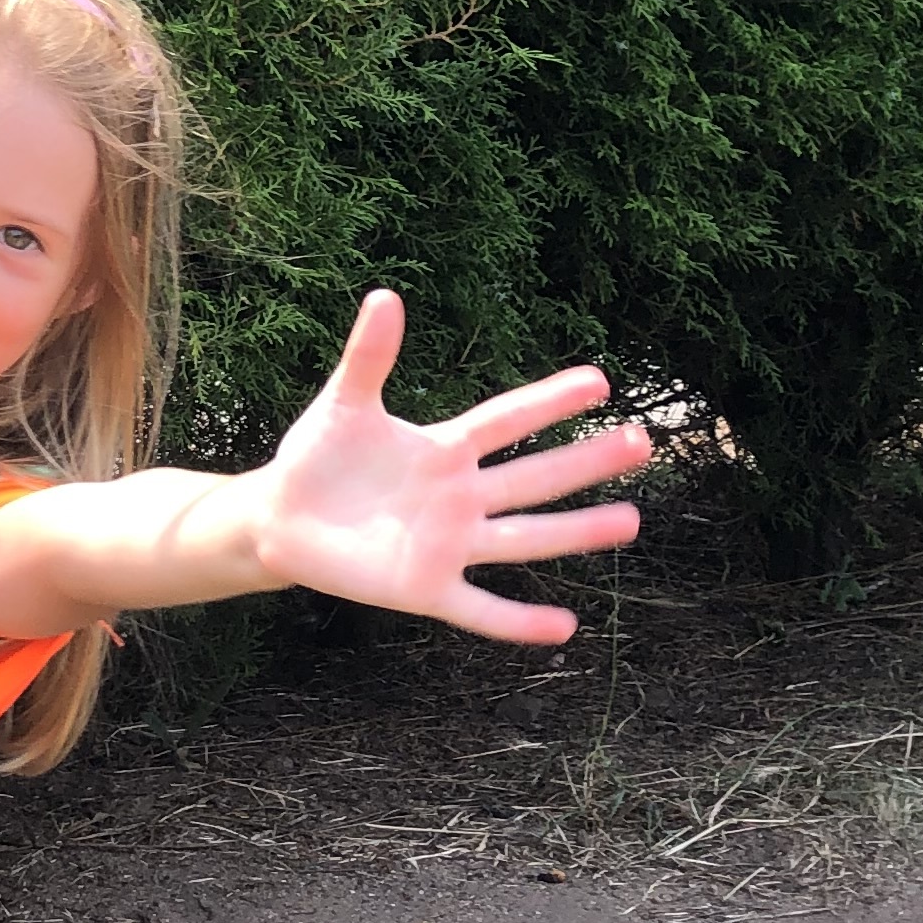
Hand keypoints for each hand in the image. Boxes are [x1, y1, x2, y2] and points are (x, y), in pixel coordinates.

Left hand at [241, 294, 647, 644]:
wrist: (281, 519)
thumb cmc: (316, 457)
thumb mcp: (343, 405)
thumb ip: (368, 357)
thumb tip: (385, 295)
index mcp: (444, 449)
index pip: (507, 420)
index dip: (549, 400)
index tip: (599, 380)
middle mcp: (459, 497)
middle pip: (533, 477)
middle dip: (586, 461)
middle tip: (641, 442)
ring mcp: (448, 544)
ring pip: (524, 539)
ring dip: (576, 533)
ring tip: (629, 522)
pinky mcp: (426, 588)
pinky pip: (480, 609)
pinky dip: (518, 622)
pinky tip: (563, 628)